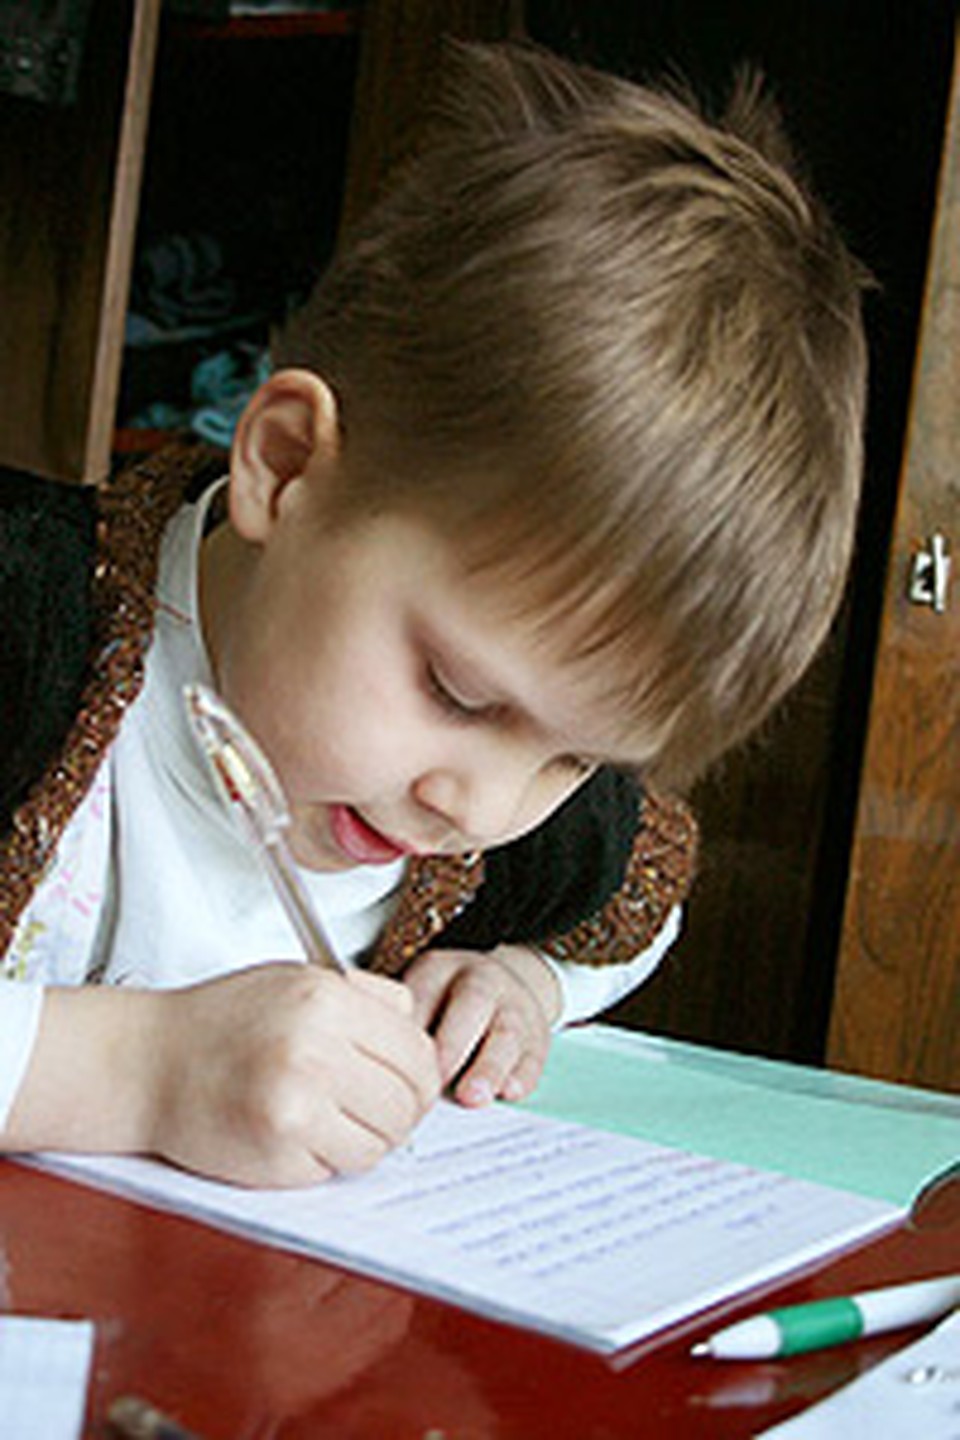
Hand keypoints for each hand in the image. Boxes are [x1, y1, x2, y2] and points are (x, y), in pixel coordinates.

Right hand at [151, 964, 441, 1185]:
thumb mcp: (297, 979)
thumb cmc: (220, 1021)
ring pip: (380, 1142)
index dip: (420, 1076)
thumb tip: (419, 1028)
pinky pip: (338, 1168)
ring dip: (365, 1139)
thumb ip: (365, 997)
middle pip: (408, 1102)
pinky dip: (328, 1159)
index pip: (419, 1054)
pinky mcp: (277, 1152)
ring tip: (330, 1120)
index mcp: (327, 1001)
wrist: (147, 1062)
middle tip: (372, 1109)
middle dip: (399, 1112)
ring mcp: (297, 1105)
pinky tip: (300, 1134)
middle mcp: (316, 1049)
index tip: (404, 1083)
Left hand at [402, 944, 560, 1107]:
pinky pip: (534, 1055)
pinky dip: (523, 1075)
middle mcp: (481, 981)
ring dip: (488, 1068)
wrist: (505, 985)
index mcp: (439, 969)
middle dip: (452, 1045)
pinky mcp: (537, 1036)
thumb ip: (401, 1022)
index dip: (411, 1030)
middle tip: (434, 1081)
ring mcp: (514, 1007)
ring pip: (506, 1033)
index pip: (424, 993)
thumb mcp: (419, 992)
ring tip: (473, 1097)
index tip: (395, 1065)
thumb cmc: (446, 1001)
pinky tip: (509, 1092)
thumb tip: (377, 1067)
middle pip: (471, 1005)